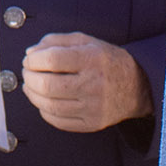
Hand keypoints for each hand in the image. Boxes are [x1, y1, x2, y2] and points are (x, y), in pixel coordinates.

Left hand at [20, 33, 151, 132]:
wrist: (137, 85)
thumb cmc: (107, 61)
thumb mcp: (85, 41)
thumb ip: (55, 42)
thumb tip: (30, 53)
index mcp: (92, 59)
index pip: (52, 59)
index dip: (33, 59)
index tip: (29, 59)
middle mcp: (94, 84)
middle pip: (47, 86)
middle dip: (29, 78)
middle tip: (27, 72)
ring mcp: (93, 107)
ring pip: (50, 106)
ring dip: (32, 95)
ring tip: (31, 86)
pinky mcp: (92, 123)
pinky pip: (58, 121)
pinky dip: (44, 110)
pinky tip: (43, 101)